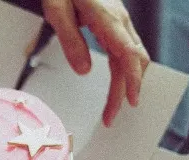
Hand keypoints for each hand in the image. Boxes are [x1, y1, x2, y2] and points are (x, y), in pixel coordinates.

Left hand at [42, 0, 149, 126]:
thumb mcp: (56, 11)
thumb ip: (71, 41)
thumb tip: (85, 72)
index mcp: (108, 18)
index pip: (127, 54)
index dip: (131, 80)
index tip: (130, 102)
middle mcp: (120, 20)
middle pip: (132, 61)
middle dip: (125, 91)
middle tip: (110, 118)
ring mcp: (120, 21)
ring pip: (132, 57)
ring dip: (126, 84)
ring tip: (113, 108)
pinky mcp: (115, 23)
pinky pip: (126, 51)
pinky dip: (124, 72)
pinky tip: (118, 85)